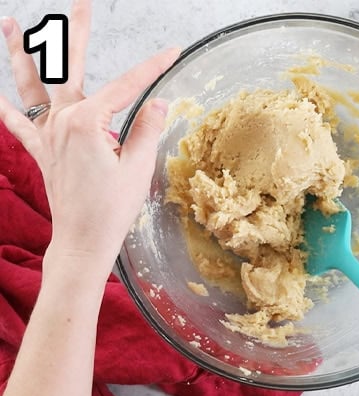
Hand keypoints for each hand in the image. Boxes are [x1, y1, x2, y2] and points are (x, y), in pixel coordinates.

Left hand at [0, 0, 178, 264]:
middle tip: (81, 3)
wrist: (82, 239)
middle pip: (67, 67)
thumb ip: (146, 129)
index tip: (172, 51)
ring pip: (31, 85)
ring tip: (14, 24)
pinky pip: (18, 124)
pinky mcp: (41, 150)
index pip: (127, 86)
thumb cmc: (113, 208)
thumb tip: (158, 102)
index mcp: (87, 122)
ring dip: (22, 53)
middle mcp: (61, 122)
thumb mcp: (138, 167)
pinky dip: (7, 108)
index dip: (152, 67)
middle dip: (74, 31)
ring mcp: (47, 135)